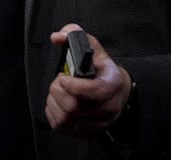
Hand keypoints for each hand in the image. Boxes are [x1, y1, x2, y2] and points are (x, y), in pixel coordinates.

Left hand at [45, 23, 131, 137]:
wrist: (117, 91)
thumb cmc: (102, 70)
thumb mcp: (94, 49)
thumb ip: (75, 37)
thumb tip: (58, 37)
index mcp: (113, 83)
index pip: (96, 90)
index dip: (75, 85)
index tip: (63, 78)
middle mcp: (109, 107)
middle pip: (75, 106)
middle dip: (59, 91)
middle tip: (59, 82)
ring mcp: (98, 123)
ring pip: (67, 119)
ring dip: (54, 103)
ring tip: (58, 92)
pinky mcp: (86, 132)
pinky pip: (62, 128)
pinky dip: (53, 114)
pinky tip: (57, 103)